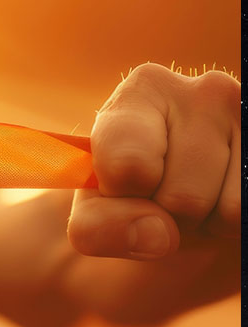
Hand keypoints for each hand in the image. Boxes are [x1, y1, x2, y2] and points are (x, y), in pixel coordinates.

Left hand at [67, 63, 239, 259]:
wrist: (179, 205)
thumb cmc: (130, 198)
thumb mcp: (92, 213)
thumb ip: (96, 227)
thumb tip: (158, 236)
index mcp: (143, 91)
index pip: (130, 165)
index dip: (122, 197)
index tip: (121, 185)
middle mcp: (204, 90)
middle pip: (182, 197)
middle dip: (169, 217)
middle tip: (166, 197)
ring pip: (229, 210)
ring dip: (208, 224)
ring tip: (198, 197)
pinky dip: (235, 227)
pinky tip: (224, 197)